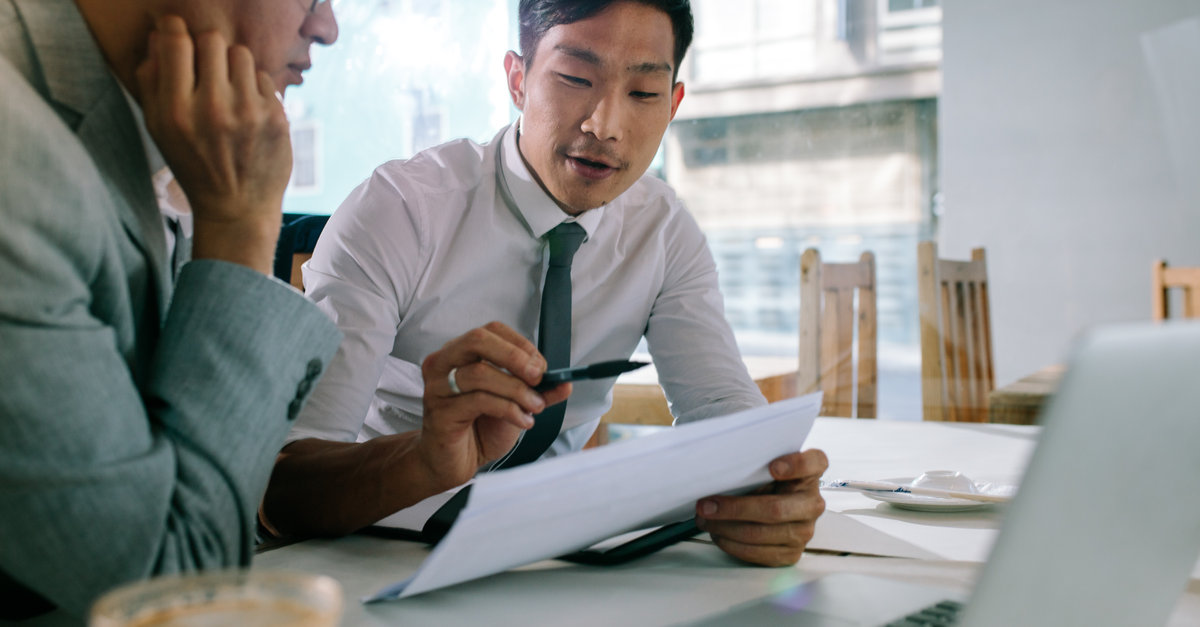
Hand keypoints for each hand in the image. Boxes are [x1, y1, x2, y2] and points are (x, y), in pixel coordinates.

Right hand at [135, 15, 291, 273]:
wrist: (237, 208)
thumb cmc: (193, 165)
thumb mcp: (158, 130)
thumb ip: (151, 81)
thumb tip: (160, 36)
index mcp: (177, 111)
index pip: (177, 42)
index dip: (174, 29)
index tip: (176, 32)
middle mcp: (214, 108)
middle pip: (212, 40)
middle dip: (206, 47)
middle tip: (205, 66)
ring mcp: (250, 112)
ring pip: (241, 53)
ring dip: (231, 65)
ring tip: (227, 89)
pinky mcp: (277, 117)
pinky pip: (263, 78)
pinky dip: (253, 88)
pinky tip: (247, 111)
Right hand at [417, 322, 570, 489]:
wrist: (455, 462)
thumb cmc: (479, 427)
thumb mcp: (515, 403)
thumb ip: (537, 391)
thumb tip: (565, 382)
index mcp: (460, 353)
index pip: (492, 331)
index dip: (521, 345)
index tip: (541, 366)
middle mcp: (443, 364)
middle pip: (478, 340)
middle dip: (514, 356)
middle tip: (538, 377)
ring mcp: (437, 388)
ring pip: (480, 373)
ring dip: (517, 390)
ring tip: (535, 407)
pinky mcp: (440, 413)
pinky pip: (479, 401)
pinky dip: (509, 409)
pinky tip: (523, 420)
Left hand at [695, 449, 828, 565]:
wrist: (774, 508)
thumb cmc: (765, 483)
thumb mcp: (764, 468)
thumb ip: (754, 466)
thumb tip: (719, 474)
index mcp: (809, 474)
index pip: (814, 464)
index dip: (796, 465)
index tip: (773, 467)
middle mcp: (812, 503)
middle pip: (775, 509)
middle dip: (735, 508)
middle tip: (708, 505)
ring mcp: (805, 530)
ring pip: (761, 533)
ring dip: (726, 528)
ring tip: (706, 520)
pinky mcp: (792, 553)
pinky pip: (759, 553)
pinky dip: (732, 544)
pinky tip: (718, 534)